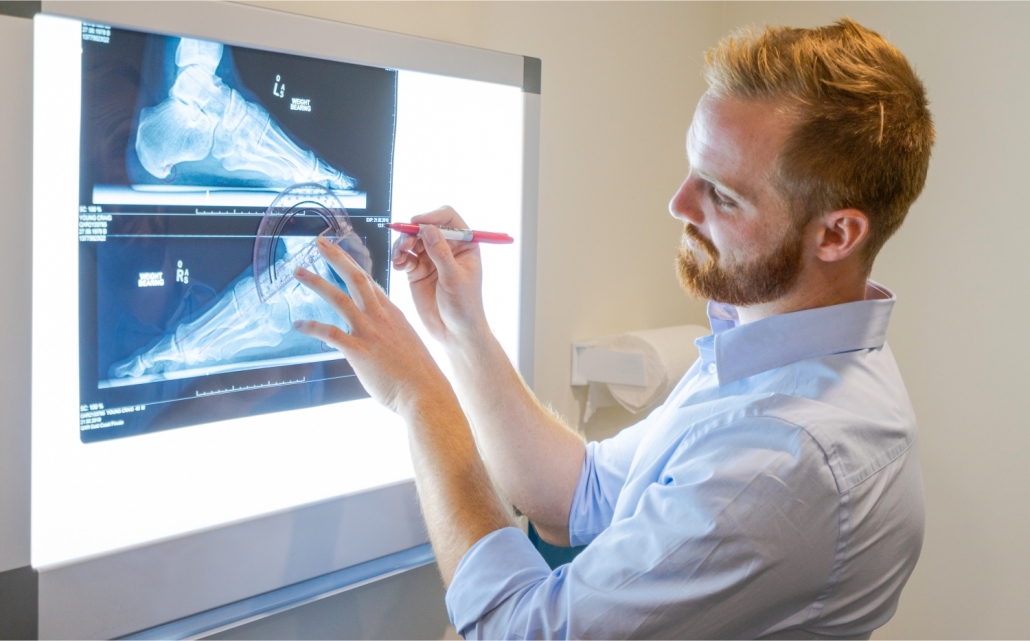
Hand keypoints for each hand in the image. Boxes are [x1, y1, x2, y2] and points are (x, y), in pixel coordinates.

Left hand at [293, 237, 451, 416]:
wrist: (426, 393)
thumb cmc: (418, 375)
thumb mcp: (406, 343)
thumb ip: (388, 333)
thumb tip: (375, 336)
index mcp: (392, 313)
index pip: (370, 281)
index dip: (353, 264)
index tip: (340, 252)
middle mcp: (380, 317)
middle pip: (356, 278)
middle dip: (336, 257)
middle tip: (320, 243)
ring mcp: (370, 332)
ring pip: (340, 298)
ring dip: (317, 283)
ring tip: (299, 272)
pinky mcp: (359, 351)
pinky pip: (330, 333)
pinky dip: (312, 327)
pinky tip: (298, 324)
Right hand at [391, 207, 488, 345]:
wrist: (455, 333)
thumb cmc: (465, 307)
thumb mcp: (454, 278)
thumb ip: (441, 253)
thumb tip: (429, 229)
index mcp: (465, 245)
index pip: (449, 218)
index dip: (433, 217)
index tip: (418, 224)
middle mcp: (448, 248)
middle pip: (426, 227)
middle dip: (412, 233)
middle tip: (404, 245)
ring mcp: (431, 259)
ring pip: (412, 240)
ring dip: (402, 244)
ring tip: (399, 257)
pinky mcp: (417, 271)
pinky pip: (405, 256)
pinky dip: (399, 257)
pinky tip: (398, 266)